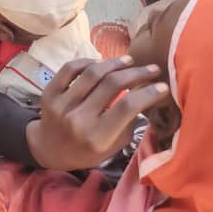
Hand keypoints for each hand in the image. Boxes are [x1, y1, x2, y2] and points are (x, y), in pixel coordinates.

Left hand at [25, 56, 168, 170]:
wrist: (49, 149)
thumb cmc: (87, 150)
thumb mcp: (113, 146)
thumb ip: (128, 123)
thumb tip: (147, 96)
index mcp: (97, 136)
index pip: (127, 107)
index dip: (148, 93)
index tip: (163, 86)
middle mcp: (78, 119)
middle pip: (112, 85)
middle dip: (137, 73)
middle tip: (152, 68)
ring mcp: (62, 104)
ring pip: (92, 72)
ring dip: (115, 63)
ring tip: (129, 61)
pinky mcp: (49, 92)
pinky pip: (71, 68)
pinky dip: (88, 61)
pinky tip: (102, 62)